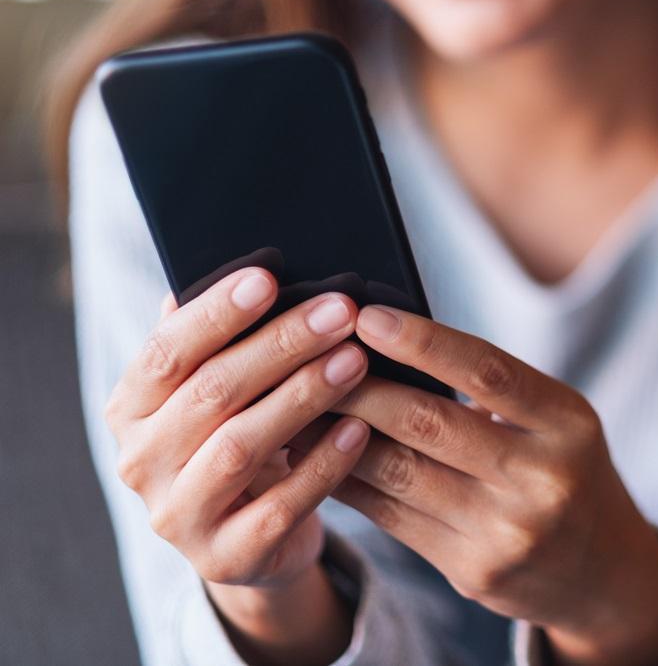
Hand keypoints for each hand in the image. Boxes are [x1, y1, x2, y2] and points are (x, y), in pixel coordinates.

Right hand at [105, 267, 372, 664]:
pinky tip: (360, 429)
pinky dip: (322, 465)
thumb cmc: (242, 435)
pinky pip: (278, 507)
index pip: (167, 351)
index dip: (217, 313)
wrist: (252, 540)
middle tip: (341, 311)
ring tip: (355, 360)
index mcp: (132, 407)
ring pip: (240, 447)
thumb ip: (223, 339)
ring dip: (303, 397)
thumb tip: (251, 265)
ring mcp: (177, 516)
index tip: (270, 276)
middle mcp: (140, 462)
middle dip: (281, 346)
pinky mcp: (223, 558)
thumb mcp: (222, 391)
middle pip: (212, 393)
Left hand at [299, 305, 657, 665]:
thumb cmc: (565, 470)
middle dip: (360, 386)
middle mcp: (543, 478)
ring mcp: (508, 531)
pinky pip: (392, 517)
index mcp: (567, 423)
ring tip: (297, 403)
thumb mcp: (555, 421)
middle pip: (431, 423)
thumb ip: (491, 391)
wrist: (603, 572)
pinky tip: (317, 456)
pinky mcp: (474, 571)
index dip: (423, 342)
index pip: (488, 372)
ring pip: (400, 472)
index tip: (366, 315)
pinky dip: (347, 481)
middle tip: (309, 355)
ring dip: (338, 435)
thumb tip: (390, 345)